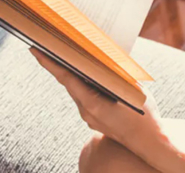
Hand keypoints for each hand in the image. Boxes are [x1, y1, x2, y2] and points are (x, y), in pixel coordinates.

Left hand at [30, 48, 164, 163]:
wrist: (147, 141)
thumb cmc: (142, 114)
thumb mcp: (132, 88)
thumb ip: (118, 74)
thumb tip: (108, 58)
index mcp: (92, 104)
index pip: (66, 78)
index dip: (50, 63)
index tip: (36, 50)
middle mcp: (86, 111)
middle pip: (69, 83)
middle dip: (59, 65)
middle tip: (50, 46)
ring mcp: (89, 117)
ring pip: (78, 90)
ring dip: (74, 75)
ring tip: (71, 58)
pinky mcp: (95, 118)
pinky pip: (86, 97)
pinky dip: (85, 85)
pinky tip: (91, 76)